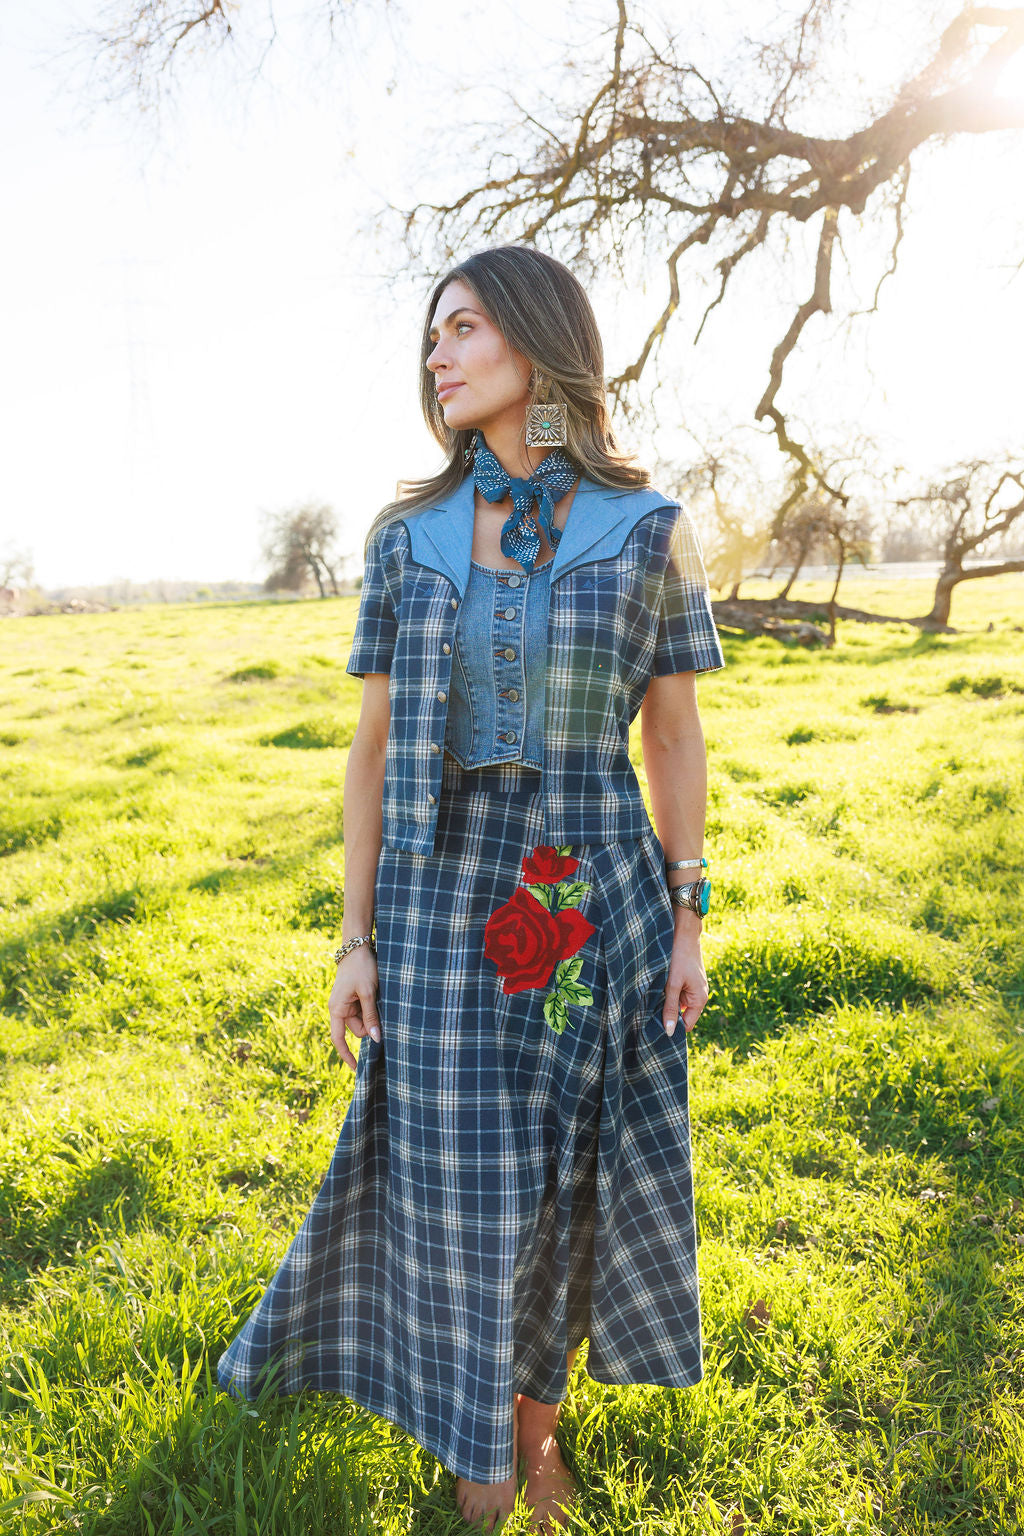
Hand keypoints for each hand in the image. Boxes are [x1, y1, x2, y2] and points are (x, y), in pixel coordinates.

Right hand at [328, 947, 381, 1069]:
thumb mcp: (368, 992)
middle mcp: (339, 1009)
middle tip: (379, 1005)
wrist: (357, 947)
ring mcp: (347, 1004)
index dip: (347, 1055)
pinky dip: (373, 1007)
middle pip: (358, 1029)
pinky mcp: (354, 998)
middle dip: (370, 1024)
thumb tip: (376, 1038)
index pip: (339, 1039)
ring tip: (377, 995)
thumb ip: (371, 1015)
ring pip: (364, 1020)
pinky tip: (377, 995)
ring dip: (373, 1014)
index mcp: (337, 1009)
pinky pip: (365, 1010)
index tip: (356, 1069)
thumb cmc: (361, 968)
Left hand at [661, 911, 708, 1036]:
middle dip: (667, 1015)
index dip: (673, 1027)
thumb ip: (671, 1008)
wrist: (683, 933)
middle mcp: (698, 996)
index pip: (686, 1025)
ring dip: (665, 1003)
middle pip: (681, 1015)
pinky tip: (656, 988)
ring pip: (676, 1004)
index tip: (655, 1027)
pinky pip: (675, 993)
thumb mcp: (673, 984)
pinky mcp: (685, 980)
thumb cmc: (680, 957)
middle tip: (649, 1013)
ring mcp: (691, 988)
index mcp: (700, 999)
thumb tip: (669, 1032)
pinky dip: (666, 993)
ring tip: (652, 997)